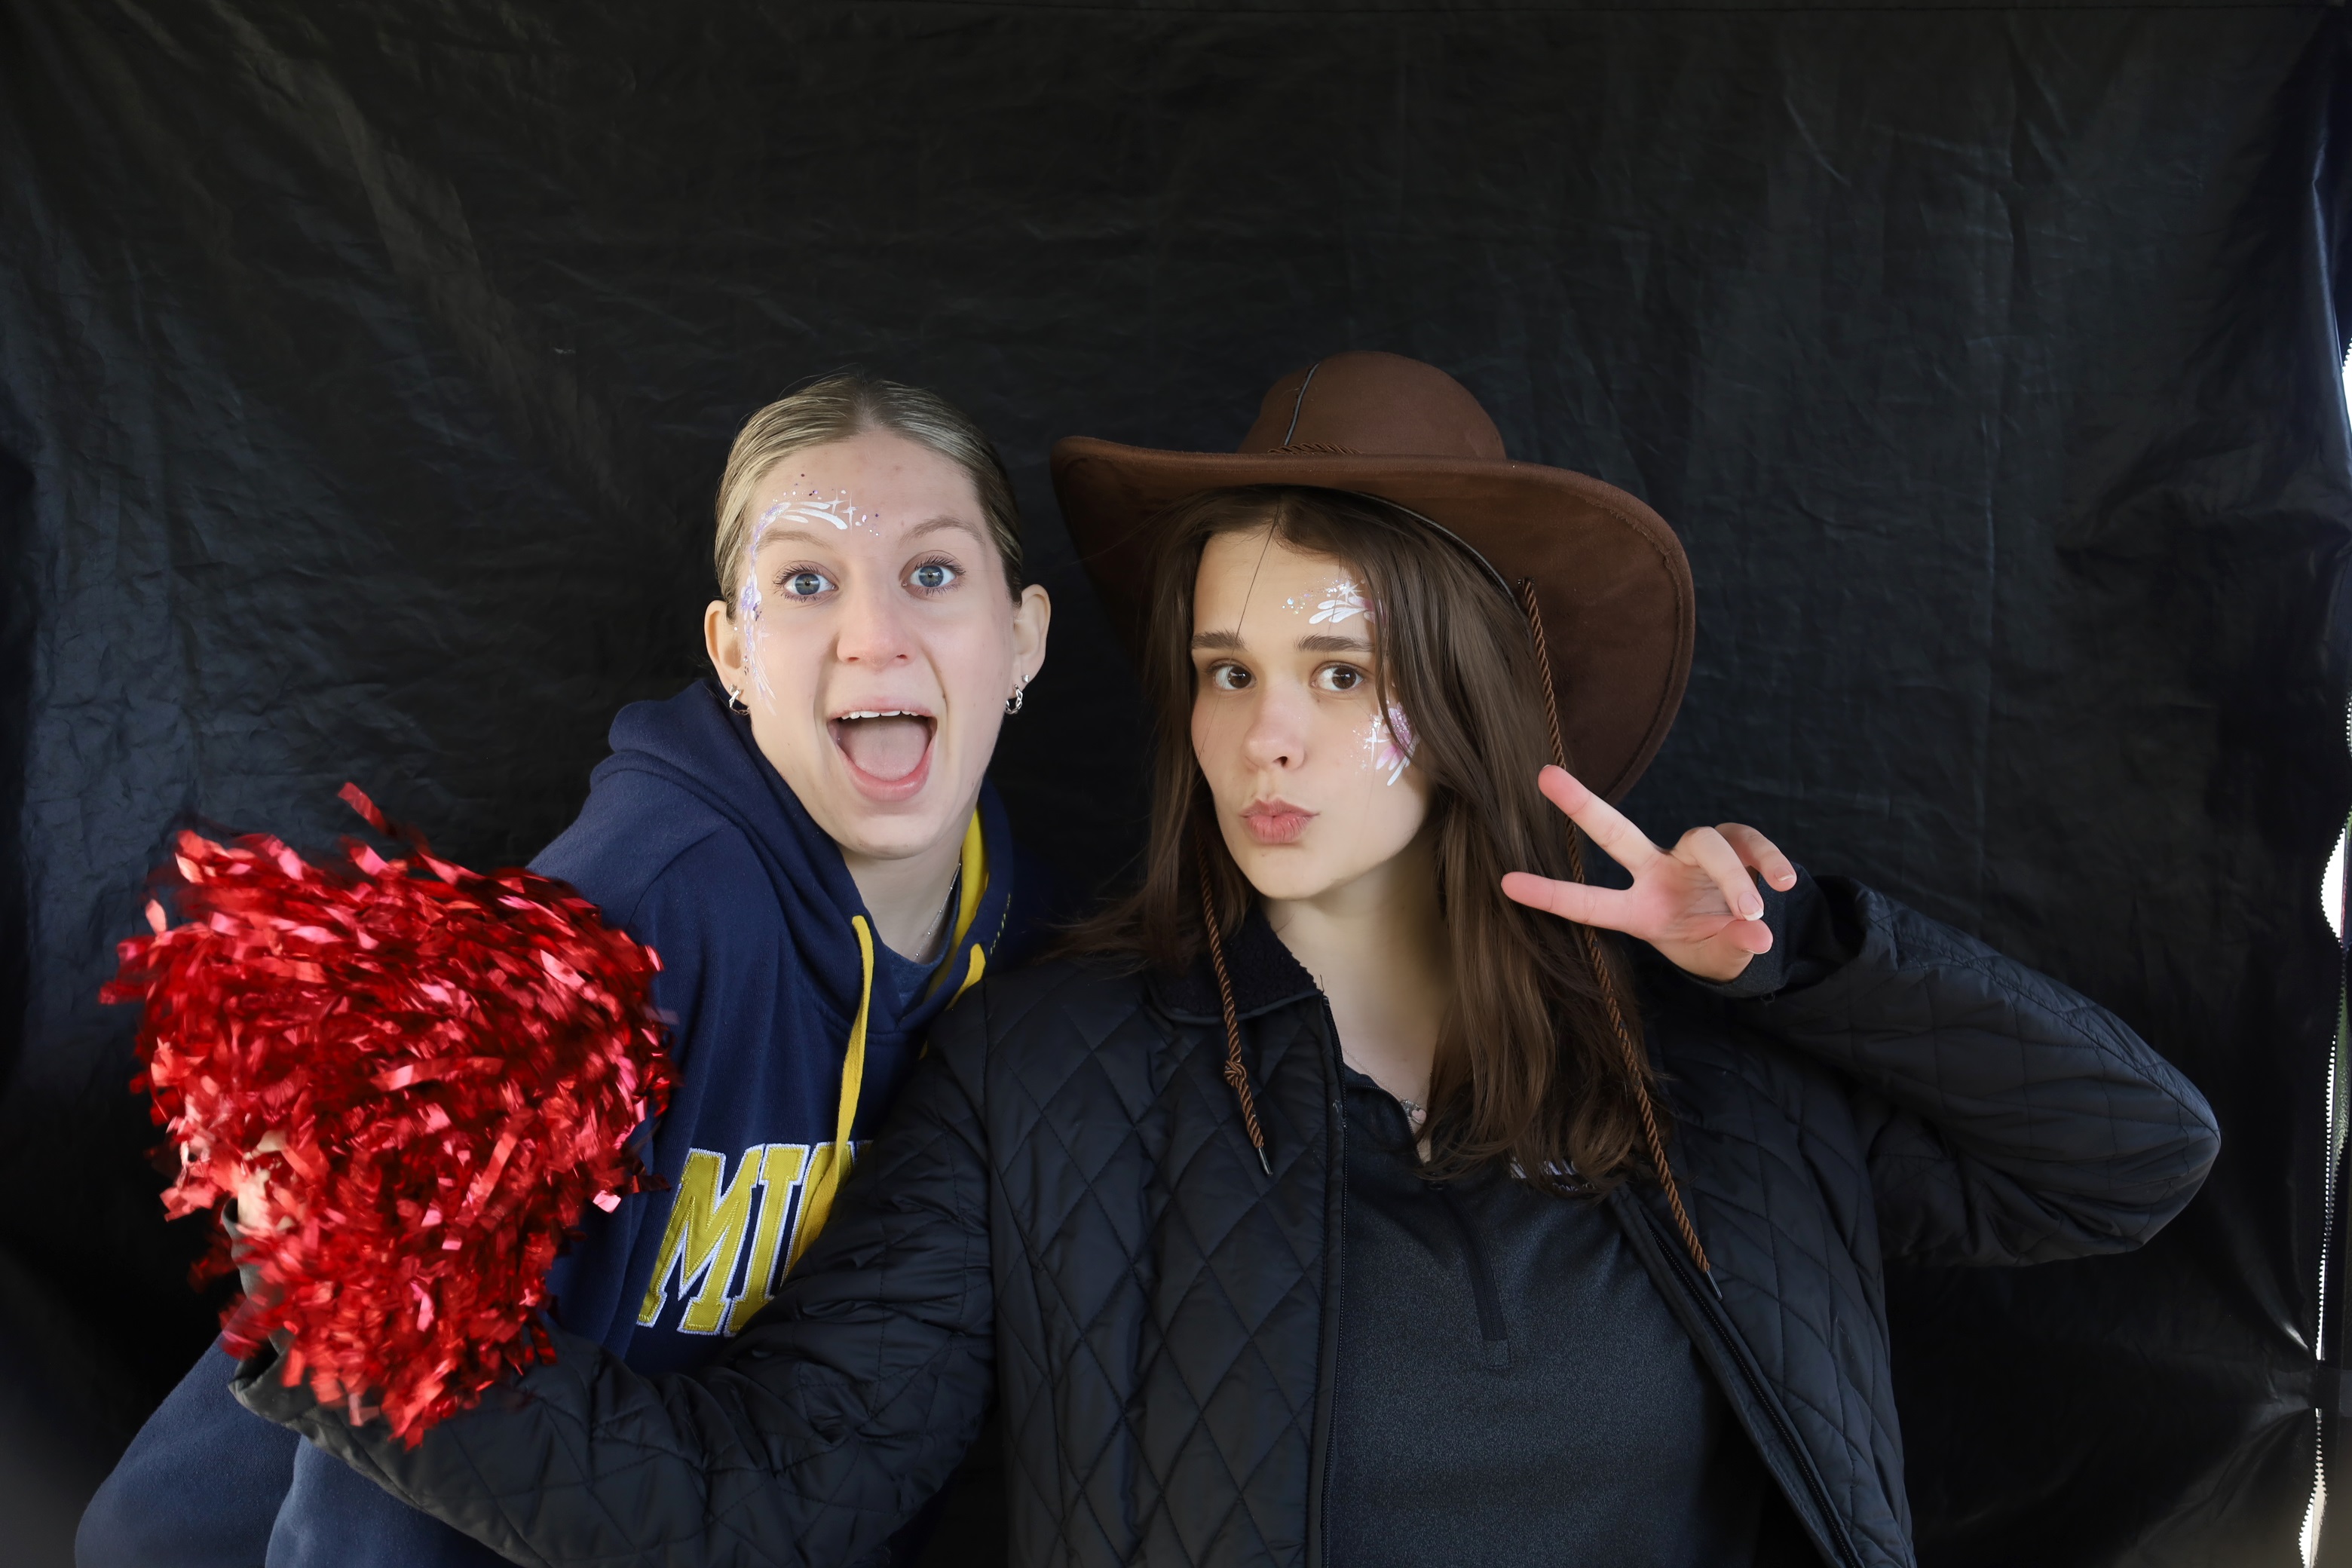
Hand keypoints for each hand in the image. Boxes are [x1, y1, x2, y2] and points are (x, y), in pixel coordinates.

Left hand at [1500, 765, 1797, 982]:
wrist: (1749, 932)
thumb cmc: (1714, 943)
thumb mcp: (1717, 957)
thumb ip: (1733, 948)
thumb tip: (1757, 936)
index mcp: (1640, 909)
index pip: (1589, 904)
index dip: (1551, 895)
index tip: (1505, 882)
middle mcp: (1659, 872)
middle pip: (1616, 833)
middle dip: (1582, 806)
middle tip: (1544, 776)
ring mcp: (1694, 855)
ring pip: (1708, 845)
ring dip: (1733, 880)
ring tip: (1753, 912)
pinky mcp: (1735, 844)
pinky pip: (1749, 843)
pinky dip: (1768, 862)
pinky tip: (1785, 883)